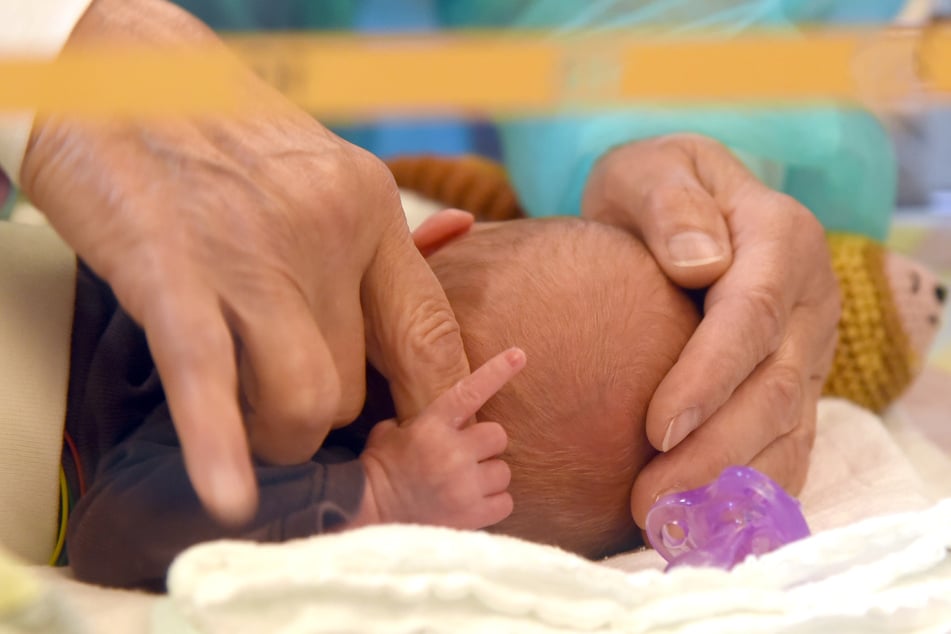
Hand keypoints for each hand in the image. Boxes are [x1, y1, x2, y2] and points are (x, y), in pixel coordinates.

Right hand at [20, 0, 470, 523]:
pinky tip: (230, 496)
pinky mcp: (172, 273)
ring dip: (278, 434)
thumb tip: (422, 283)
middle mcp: (327, 230)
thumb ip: (363, 241)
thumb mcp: (318, 170)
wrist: (117, 65)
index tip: (424, 431)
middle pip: (356, 382)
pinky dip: (219, 444)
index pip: (430, 330)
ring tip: (246, 422)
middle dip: (324, 416)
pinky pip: (209, 377)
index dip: (435, 397)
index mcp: (368, 204)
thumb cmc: (221, 129)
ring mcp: (251, 254)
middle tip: (287, 410)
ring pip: (304, 400)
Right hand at [357, 348, 525, 528]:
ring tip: (466, 483)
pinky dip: (494, 503)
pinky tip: (473, 503)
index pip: (470, 392)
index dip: (497, 372)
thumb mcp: (389, 432)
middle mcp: (453, 453)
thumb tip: (434, 415)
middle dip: (485, 445)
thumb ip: (417, 420)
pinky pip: (505, 502)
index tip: (518, 355)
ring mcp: (464, 486)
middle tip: (468, 455)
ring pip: (503, 471)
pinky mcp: (472, 515)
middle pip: (498, 435)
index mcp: (432, 426)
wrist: (368, 513)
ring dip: (489, 476)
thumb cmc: (379, 469)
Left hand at [582, 134, 840, 525]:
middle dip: (714, 451)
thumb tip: (700, 264)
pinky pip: (786, 445)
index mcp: (781, 238)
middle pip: (773, 387)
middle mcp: (809, 300)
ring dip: (730, 485)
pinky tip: (706, 525)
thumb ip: (671, 205)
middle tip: (647, 501)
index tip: (655, 429)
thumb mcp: (651, 169)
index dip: (710, 377)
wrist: (678, 211)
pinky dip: (752, 490)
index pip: (753, 315)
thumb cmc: (654, 189)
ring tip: (665, 525)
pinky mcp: (794, 386)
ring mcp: (807, 349)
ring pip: (785, 429)